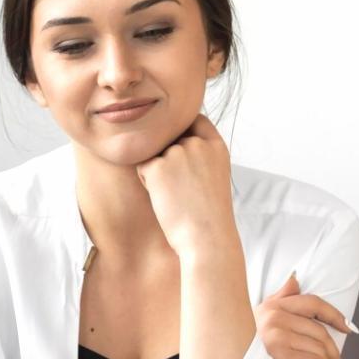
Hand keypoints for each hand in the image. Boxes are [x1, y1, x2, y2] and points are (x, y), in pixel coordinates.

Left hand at [133, 113, 236, 259]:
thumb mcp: (214, 175)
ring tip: (175, 195)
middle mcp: (197, 143)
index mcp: (216, 145)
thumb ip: (200, 153)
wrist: (207, 238)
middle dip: (168, 157)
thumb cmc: (208, 215)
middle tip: (182, 188)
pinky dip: (148, 182)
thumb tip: (174, 141)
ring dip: (157, 171)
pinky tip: (165, 198)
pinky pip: (142, 167)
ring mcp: (177, 152)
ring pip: (154, 153)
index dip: (182, 130)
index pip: (194, 120)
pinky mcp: (157, 166)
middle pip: (169, 138)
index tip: (179, 145)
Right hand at [253, 272, 355, 358]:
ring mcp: (277, 336)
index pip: (313, 303)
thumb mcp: (259, 318)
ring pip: (320, 350)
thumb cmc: (246, 351)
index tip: (349, 329)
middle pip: (320, 332)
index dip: (335, 315)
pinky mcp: (281, 357)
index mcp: (272, 307)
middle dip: (334, 353)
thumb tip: (295, 279)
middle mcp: (275, 318)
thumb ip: (280, 298)